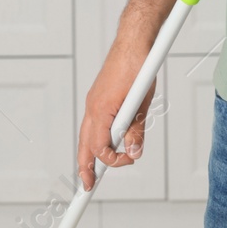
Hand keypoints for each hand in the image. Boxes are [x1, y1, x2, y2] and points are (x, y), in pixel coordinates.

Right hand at [76, 44, 155, 190]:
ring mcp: (94, 101)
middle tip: (86, 186)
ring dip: (89, 153)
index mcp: (102, 110)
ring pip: (86, 134)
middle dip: (84, 167)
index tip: (127, 162)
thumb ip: (136, 130)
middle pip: (84, 144)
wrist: (134, 41)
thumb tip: (133, 151)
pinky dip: (96, 136)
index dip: (111, 161)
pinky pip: (93, 122)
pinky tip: (105, 142)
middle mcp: (93, 107)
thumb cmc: (138, 66)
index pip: (99, 147)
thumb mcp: (142, 102)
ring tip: (91, 170)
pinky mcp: (99, 97)